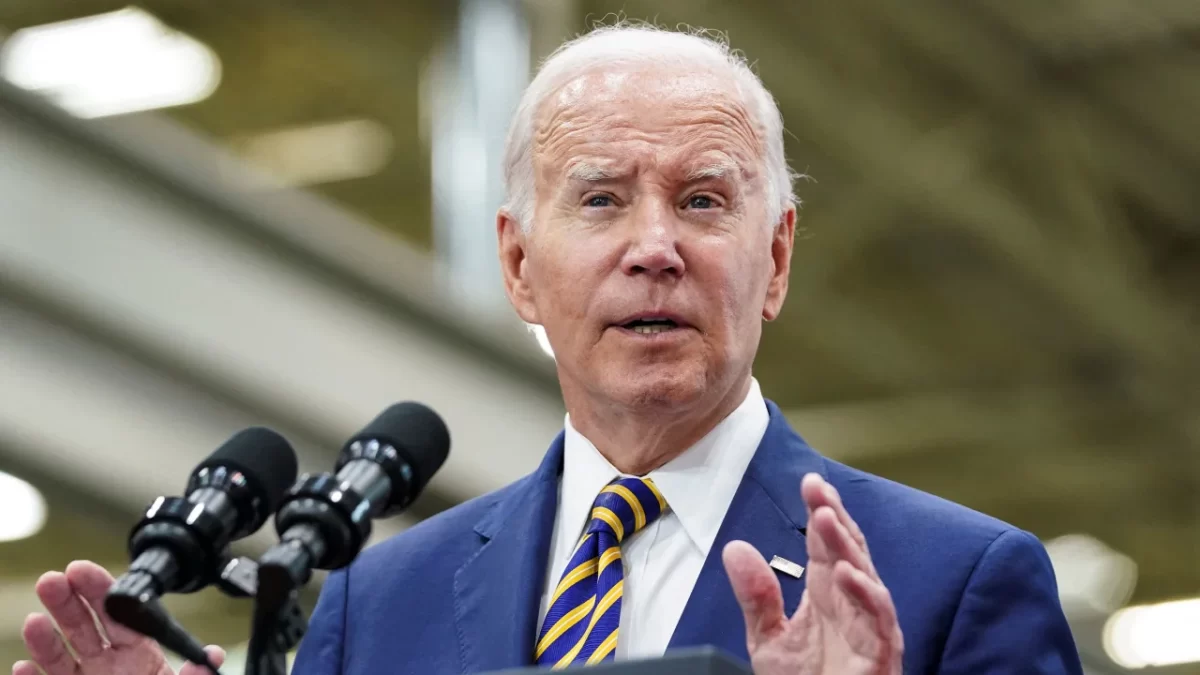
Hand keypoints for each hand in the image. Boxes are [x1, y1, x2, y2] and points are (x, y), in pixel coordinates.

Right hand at [14, 561, 224, 674]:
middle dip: (68, 601)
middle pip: (85, 627)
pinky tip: (24, 667)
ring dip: (44, 638)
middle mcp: (108, 665)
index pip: (120, 616)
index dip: (102, 591)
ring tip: (34, 620)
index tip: (83, 570)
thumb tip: (210, 656)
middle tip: (53, 579)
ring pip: (60, 656)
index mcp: (140, 655)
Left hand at [722, 473, 902, 674]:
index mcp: (827, 594)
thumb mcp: (769, 638)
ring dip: (846, 547)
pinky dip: (865, 594)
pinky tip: (845, 573)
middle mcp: (852, 603)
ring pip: (865, 577)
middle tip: (818, 490)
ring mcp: (869, 626)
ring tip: (826, 519)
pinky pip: (879, 619)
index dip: (822, 511)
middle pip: (848, 550)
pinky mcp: (881, 652)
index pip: (827, 544)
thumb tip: (735, 548)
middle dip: (835, 518)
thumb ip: (757, 596)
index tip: (810, 482)